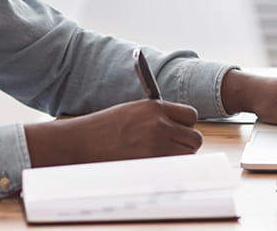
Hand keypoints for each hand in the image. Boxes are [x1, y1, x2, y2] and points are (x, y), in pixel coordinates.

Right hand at [24, 99, 201, 166]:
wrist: (82, 142)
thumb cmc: (104, 128)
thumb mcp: (133, 111)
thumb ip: (157, 116)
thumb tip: (179, 128)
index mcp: (154, 107)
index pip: (191, 115)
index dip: (186, 125)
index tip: (180, 130)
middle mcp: (159, 125)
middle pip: (194, 138)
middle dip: (186, 144)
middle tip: (172, 147)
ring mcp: (156, 145)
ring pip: (187, 155)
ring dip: (178, 157)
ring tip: (158, 156)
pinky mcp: (150, 164)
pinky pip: (173, 169)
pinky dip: (167, 169)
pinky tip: (152, 164)